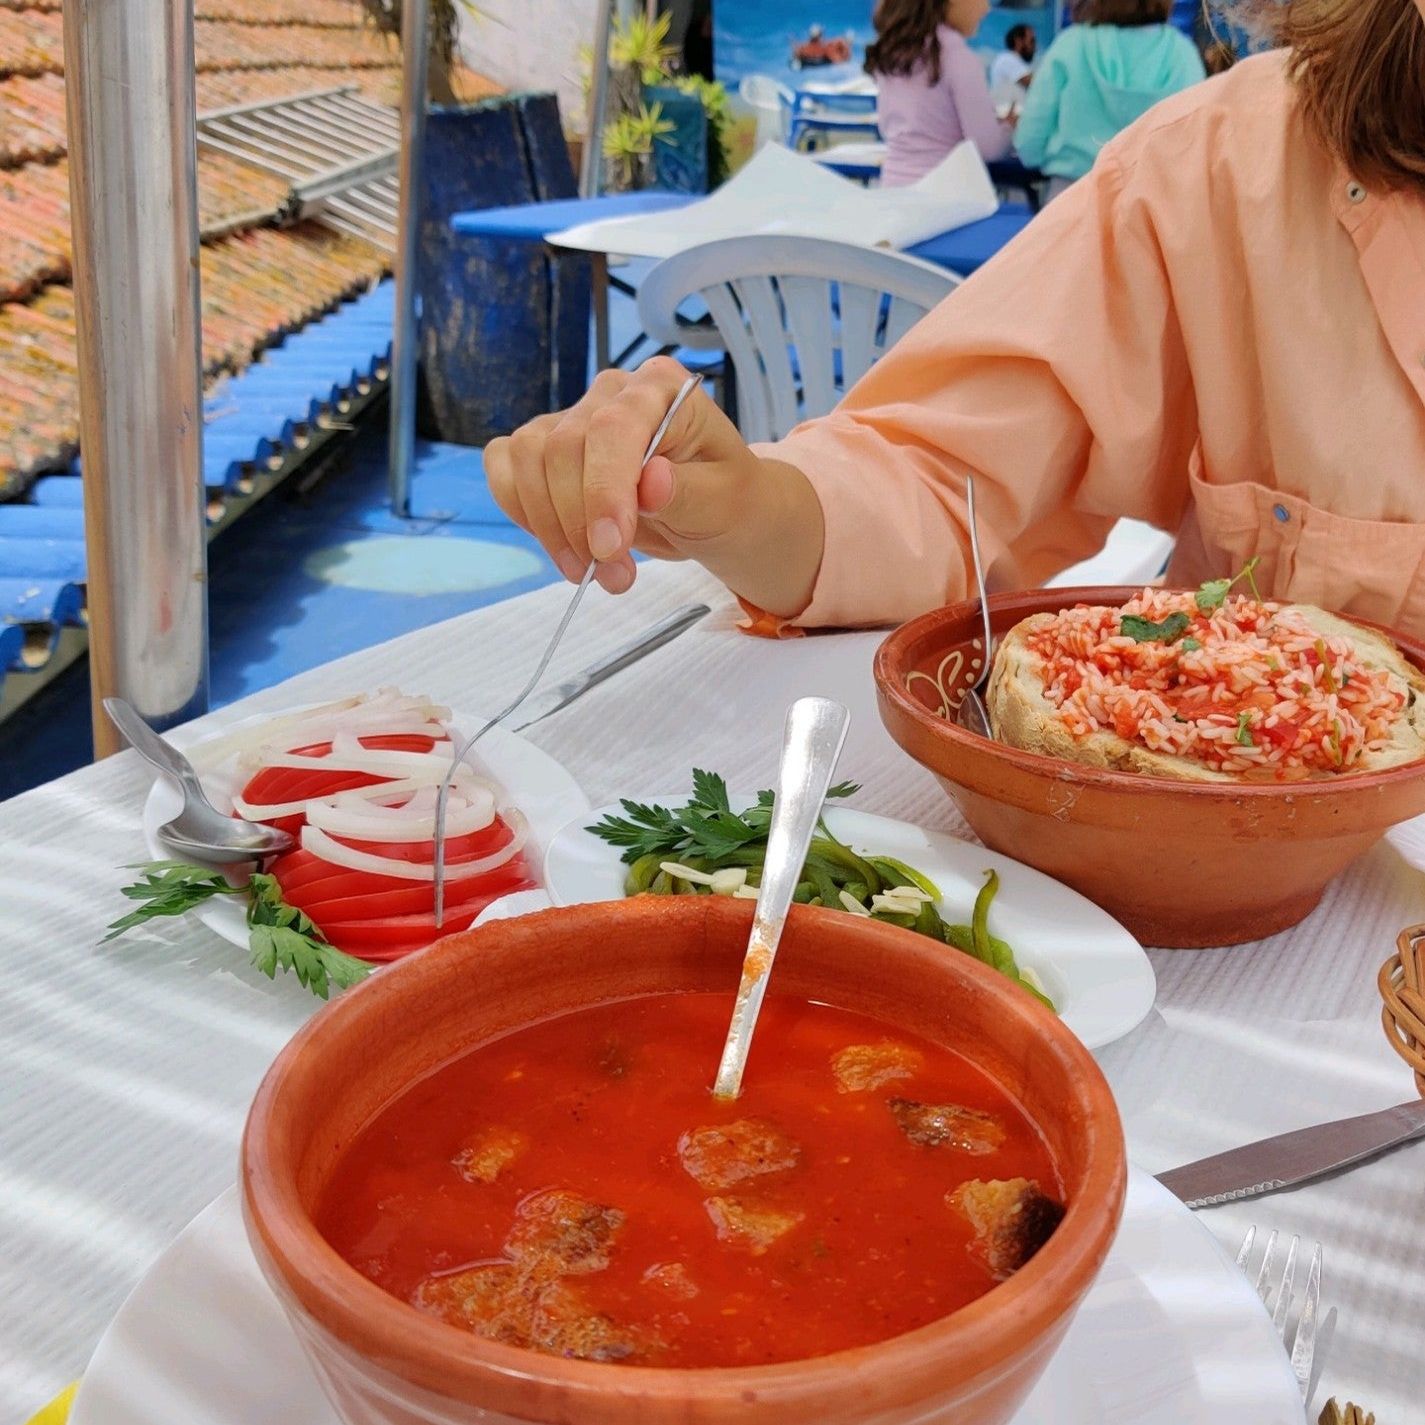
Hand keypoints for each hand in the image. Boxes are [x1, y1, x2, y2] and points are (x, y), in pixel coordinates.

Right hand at [486, 357, 823, 613]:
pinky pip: (506, 466)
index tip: (610, 549)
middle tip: (615, 578)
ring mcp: (573, 415)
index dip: (603, 490)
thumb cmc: (725, 497)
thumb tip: (650, 481)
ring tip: (593, 573)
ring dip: (551, 528)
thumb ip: (688, 491)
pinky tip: (560, 545)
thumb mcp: (725, 501)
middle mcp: (611, 393)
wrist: (713, 510)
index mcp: (662, 388)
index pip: (614, 427)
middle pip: (562, 446)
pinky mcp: (545, 446)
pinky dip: (522, 511)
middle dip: (580, 525)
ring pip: (527, 459)